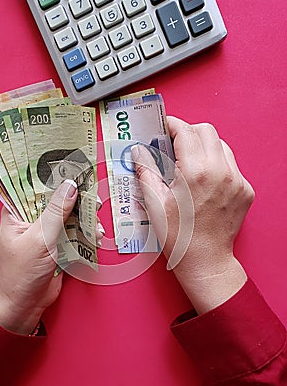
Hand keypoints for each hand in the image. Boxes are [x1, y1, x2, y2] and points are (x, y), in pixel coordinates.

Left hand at [0, 180, 104, 333]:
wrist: (25, 305)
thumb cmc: (21, 273)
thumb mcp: (39, 238)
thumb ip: (56, 212)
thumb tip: (70, 186)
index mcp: (16, 211)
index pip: (33, 184)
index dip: (52, 174)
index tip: (72, 165)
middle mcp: (30, 217)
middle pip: (55, 198)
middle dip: (75, 198)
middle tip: (92, 196)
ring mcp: (44, 231)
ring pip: (68, 214)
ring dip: (83, 218)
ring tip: (94, 224)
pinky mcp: (57, 243)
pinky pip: (74, 231)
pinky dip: (85, 232)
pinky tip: (94, 236)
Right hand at [132, 117, 254, 312]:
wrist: (205, 260)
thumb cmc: (178, 236)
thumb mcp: (154, 202)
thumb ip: (146, 170)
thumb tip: (139, 150)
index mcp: (196, 172)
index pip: (186, 131)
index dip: (171, 125)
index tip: (163, 127)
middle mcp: (221, 171)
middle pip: (206, 131)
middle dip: (188, 132)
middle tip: (173, 144)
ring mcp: (237, 181)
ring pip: (221, 145)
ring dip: (204, 147)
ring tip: (189, 163)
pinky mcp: (245, 190)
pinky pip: (232, 165)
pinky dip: (217, 164)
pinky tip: (204, 181)